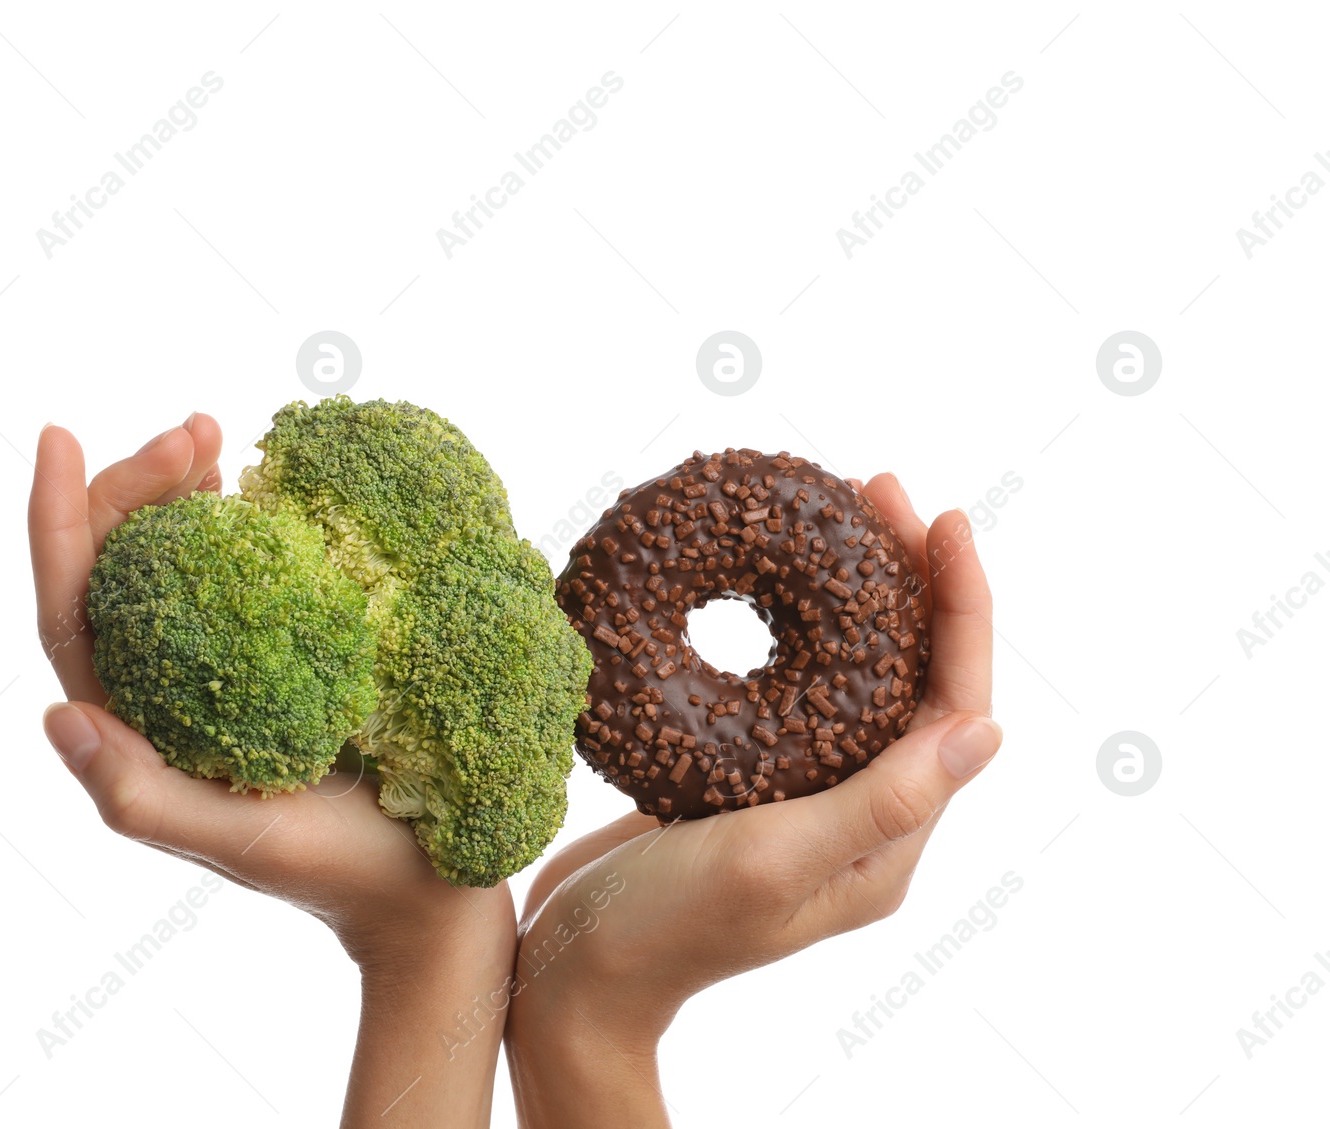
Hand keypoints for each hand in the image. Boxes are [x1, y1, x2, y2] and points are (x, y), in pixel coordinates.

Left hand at [28, 415, 514, 1128]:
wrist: (426, 885)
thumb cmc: (335, 870)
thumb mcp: (238, 841)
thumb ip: (142, 794)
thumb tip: (55, 711)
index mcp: (137, 730)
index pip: (72, 612)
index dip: (58, 522)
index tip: (64, 436)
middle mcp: (168, 690)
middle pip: (119, 569)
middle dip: (138, 488)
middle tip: (196, 432)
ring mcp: (226, 668)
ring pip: (173, 561)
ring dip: (182, 490)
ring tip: (213, 433)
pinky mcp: (285, 655)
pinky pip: (242, 573)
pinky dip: (239, 518)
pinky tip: (253, 480)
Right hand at [504, 473, 999, 1127]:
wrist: (574, 974)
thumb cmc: (667, 928)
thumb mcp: (774, 860)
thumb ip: (881, 803)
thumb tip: (987, 731)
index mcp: (888, 840)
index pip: (954, 703)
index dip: (959, 605)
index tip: (942, 518)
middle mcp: (862, 816)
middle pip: (915, 675)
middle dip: (910, 577)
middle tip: (878, 487)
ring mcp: (808, 796)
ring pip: (859, 673)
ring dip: (860, 591)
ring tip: (840, 512)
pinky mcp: (753, 781)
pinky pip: (798, 687)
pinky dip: (799, 624)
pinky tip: (773, 584)